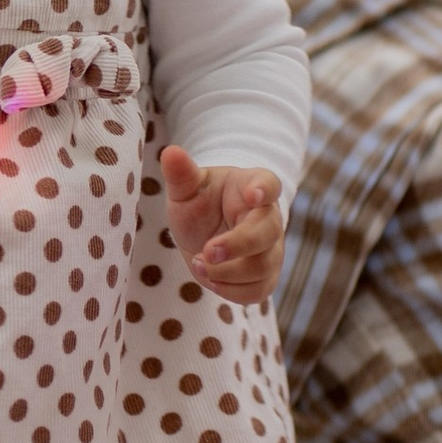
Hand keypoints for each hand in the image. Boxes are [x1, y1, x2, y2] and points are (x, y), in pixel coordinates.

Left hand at [159, 146, 284, 304]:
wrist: (205, 231)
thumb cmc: (200, 203)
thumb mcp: (187, 188)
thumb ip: (181, 173)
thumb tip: (170, 152)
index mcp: (253, 187)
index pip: (268, 184)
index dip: (264, 189)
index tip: (254, 194)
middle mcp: (269, 218)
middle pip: (267, 233)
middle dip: (237, 245)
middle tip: (206, 251)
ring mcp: (271, 249)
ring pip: (263, 266)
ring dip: (227, 272)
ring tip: (199, 262)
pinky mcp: (265, 276)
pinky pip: (258, 290)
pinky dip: (231, 290)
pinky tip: (210, 279)